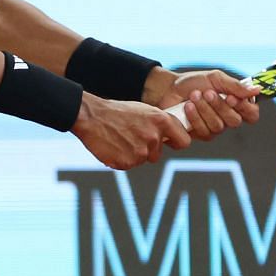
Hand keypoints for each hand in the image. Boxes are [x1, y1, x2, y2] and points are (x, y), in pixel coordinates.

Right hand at [73, 93, 191, 169]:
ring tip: (120, 139)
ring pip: (142, 159)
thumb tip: (169, 137)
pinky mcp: (127, 162)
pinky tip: (113, 146)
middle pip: (157, 154)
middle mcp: (153, 137)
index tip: (171, 143)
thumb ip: (159, 124)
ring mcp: (140, 152)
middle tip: (131, 136)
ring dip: (133, 154)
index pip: (183, 141)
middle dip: (147, 149)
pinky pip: (128, 165)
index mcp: (161, 121)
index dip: (177, 143)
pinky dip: (121, 159)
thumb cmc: (117, 112)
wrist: (92, 117)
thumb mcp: (144, 111)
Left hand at [164, 70, 261, 141]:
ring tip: (194, 96)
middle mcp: (227, 118)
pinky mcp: (199, 135)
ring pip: (218, 126)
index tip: (233, 98)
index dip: (245, 109)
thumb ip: (236, 86)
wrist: (169, 89)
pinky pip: (204, 131)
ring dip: (205, 109)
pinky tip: (188, 107)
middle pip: (234, 121)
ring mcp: (214, 128)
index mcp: (236, 104)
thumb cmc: (193, 82)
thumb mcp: (216, 78)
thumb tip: (257, 89)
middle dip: (219, 106)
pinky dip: (195, 117)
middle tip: (207, 93)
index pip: (252, 114)